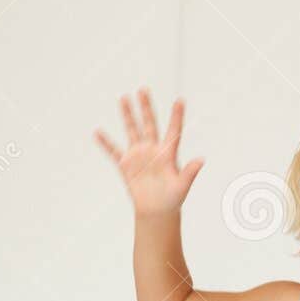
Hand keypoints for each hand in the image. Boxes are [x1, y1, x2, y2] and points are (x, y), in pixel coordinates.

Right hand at [94, 89, 203, 214]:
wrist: (156, 211)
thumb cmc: (173, 199)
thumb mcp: (182, 185)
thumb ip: (190, 172)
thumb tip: (202, 160)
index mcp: (168, 153)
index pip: (173, 131)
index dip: (177, 116)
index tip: (180, 100)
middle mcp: (152, 150)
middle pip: (149, 124)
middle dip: (146, 107)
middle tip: (143, 90)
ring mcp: (138, 155)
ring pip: (132, 130)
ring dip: (127, 115)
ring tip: (123, 97)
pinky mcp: (126, 165)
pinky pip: (113, 151)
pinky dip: (105, 143)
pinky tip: (98, 133)